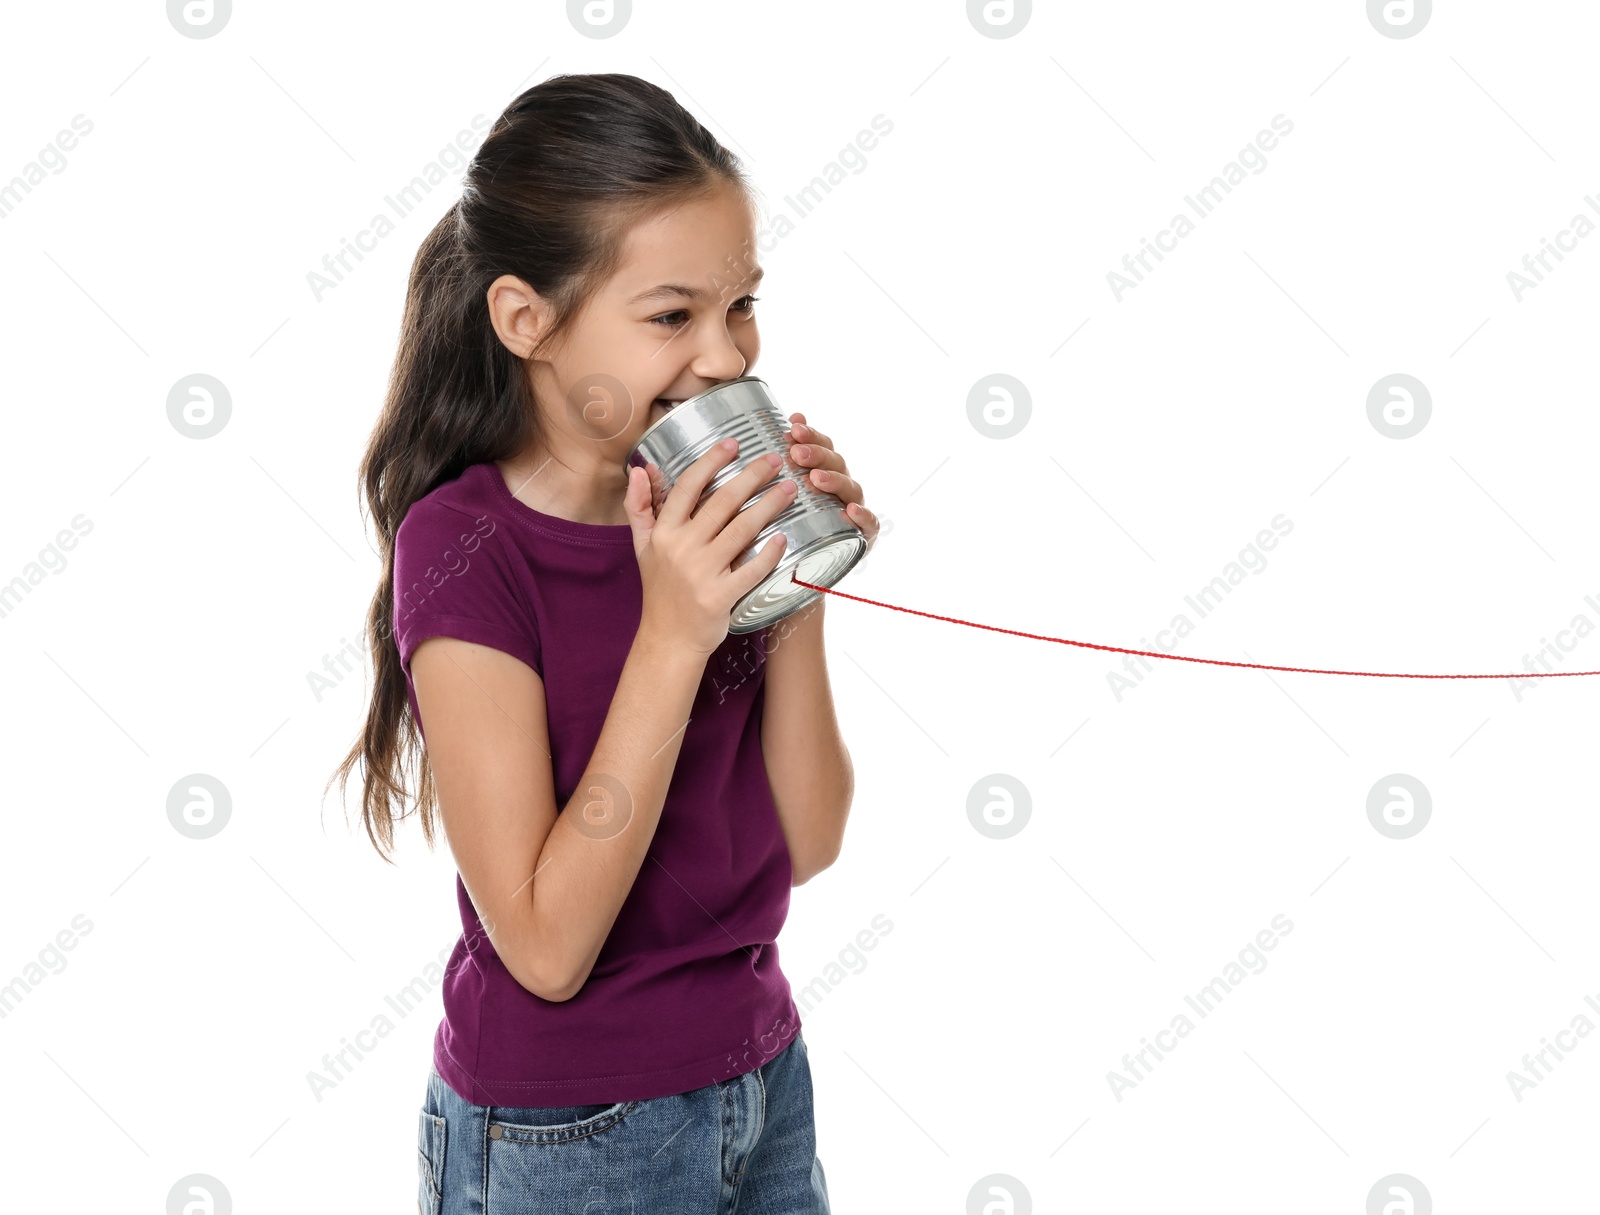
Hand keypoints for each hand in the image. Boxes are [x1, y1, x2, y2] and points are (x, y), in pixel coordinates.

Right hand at [625, 441, 796, 654]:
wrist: (668, 638)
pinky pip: (751, 569)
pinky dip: (769, 553)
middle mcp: (681, 548)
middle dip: (752, 476)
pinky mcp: (720, 596)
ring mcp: (701, 573)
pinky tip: (784, 537)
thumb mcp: (643, 546)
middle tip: (776, 460)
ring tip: (790, 490)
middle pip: (722, 502)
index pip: (688, 487)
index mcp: (664, 532)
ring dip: (769, 506)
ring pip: (741, 530)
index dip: (711, 461)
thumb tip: (638, 468)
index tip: (734, 443)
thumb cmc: (661, 588)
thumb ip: (640, 507)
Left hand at [783, 414, 880, 555]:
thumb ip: (792, 455)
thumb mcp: (784, 492)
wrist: (808, 568)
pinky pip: (869, 523)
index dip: (811, 435)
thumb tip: (794, 416)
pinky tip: (851, 510)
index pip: (823, 447)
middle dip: (817, 455)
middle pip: (836, 464)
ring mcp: (855, 509)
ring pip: (850, 489)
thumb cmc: (795, 525)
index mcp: (827, 473)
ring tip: (816, 478)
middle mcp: (843, 488)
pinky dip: (862, 515)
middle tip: (797, 453)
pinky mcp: (865, 535)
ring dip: (834, 480)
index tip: (793, 428)